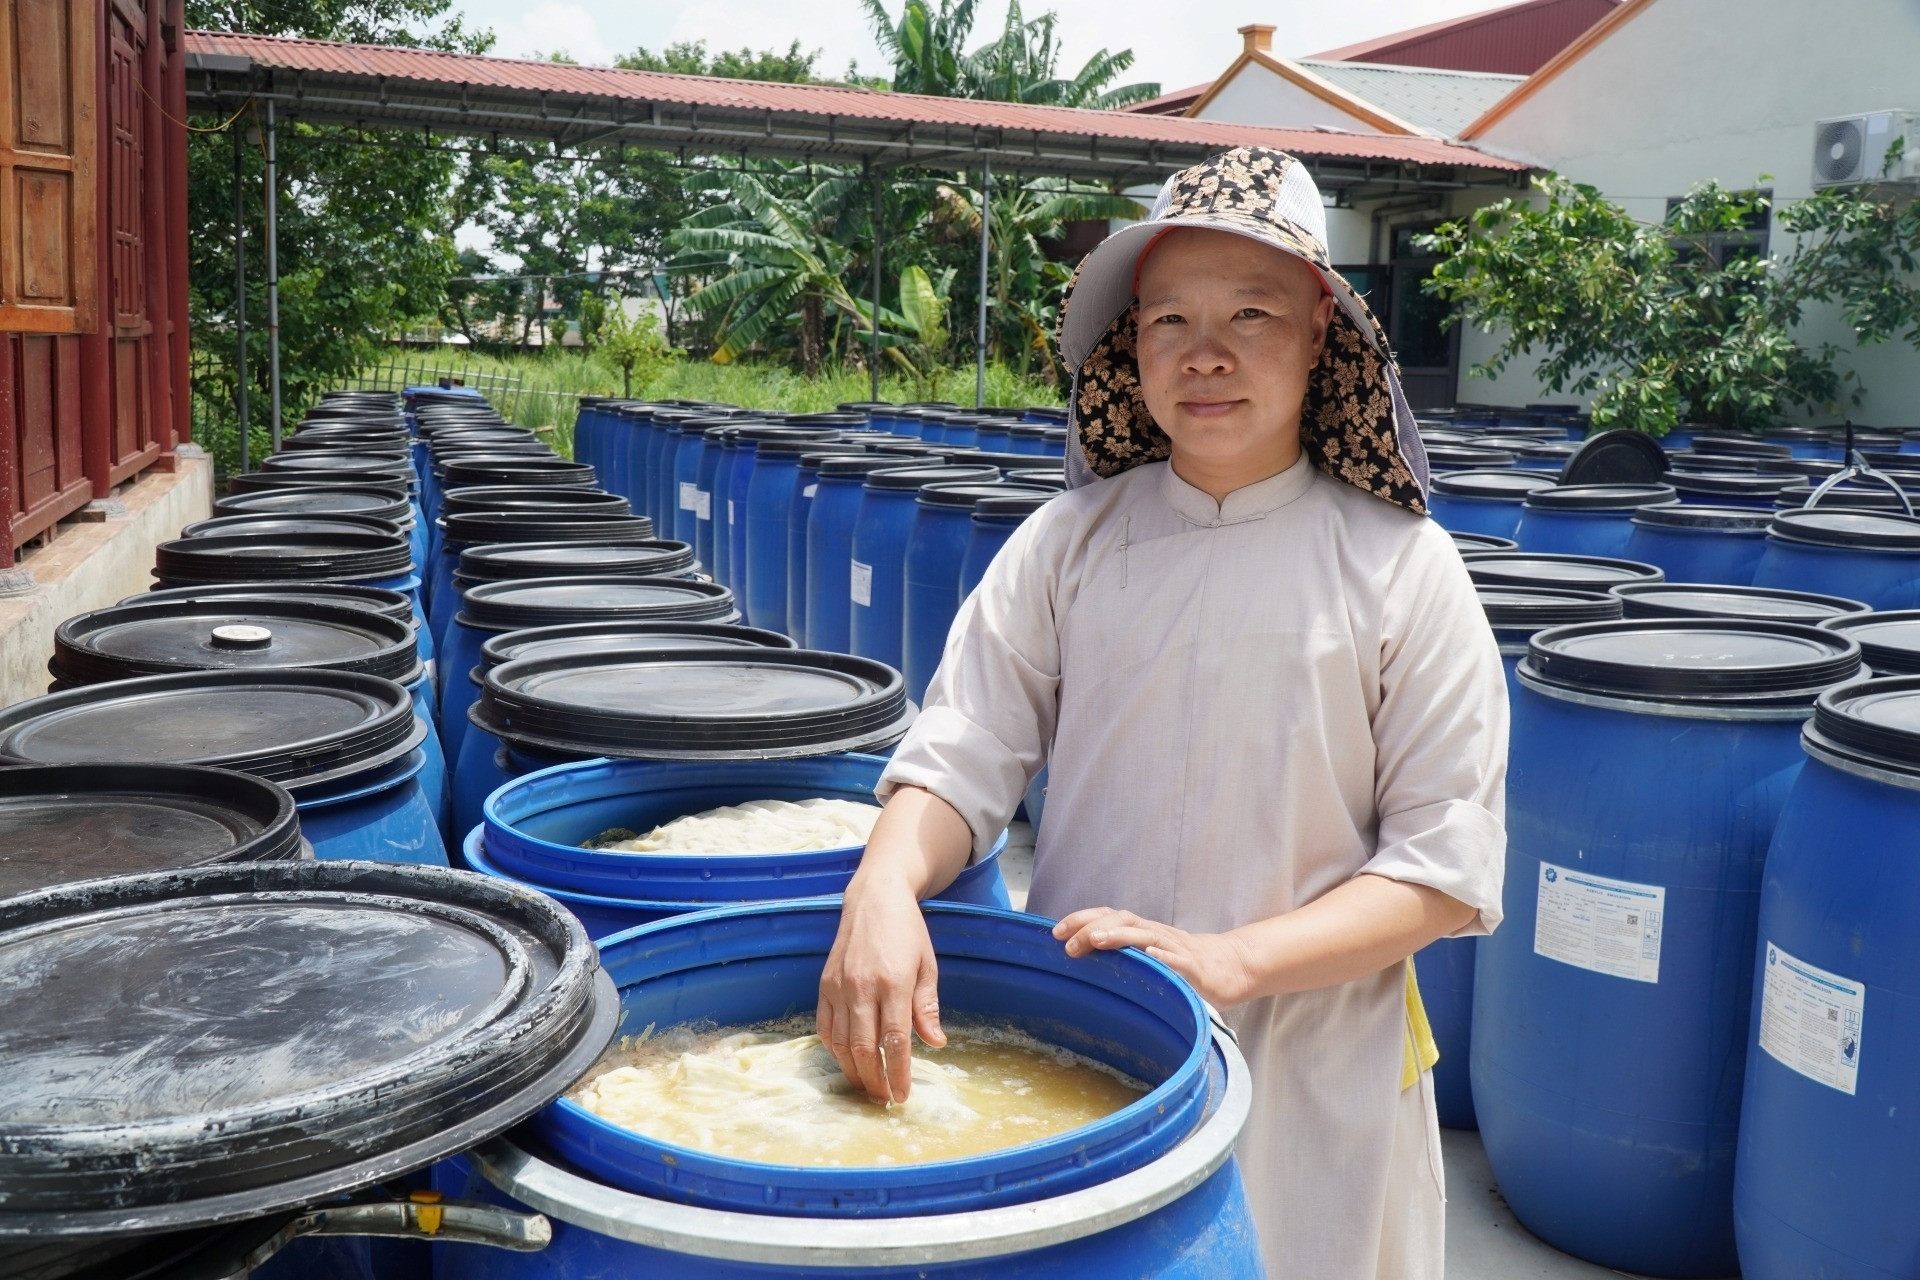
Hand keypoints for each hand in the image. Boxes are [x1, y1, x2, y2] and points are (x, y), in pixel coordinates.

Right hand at [817, 879, 946, 1104]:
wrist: (874, 898)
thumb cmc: (907, 932)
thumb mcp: (927, 966)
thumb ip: (928, 1008)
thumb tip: (936, 1044)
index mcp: (894, 983)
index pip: (895, 1041)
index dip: (899, 1073)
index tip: (903, 1095)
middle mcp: (862, 987)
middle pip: (864, 1048)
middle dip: (874, 1080)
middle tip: (884, 1098)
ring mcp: (839, 986)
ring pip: (840, 1043)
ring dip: (853, 1071)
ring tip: (867, 1086)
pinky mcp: (824, 985)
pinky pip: (824, 1027)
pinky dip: (834, 1050)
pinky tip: (847, 1060)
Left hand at [1053, 907, 1256, 1008]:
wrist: (1230, 966)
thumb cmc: (1182, 963)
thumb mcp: (1148, 956)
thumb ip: (1122, 955)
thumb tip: (1081, 960)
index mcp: (1142, 933)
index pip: (1108, 917)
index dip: (1082, 920)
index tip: (1055, 932)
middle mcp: (1155, 935)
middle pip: (1123, 921)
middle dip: (1093, 929)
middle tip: (1069, 944)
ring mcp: (1176, 949)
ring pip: (1146, 936)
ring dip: (1120, 936)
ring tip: (1098, 941)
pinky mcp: (1195, 968)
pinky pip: (1180, 960)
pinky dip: (1165, 956)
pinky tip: (1152, 957)